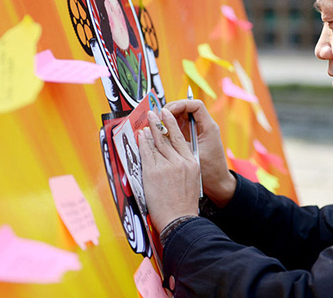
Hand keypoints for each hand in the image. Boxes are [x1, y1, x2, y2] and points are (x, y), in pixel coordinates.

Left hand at [138, 109, 200, 232]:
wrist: (180, 220)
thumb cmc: (184, 204)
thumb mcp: (192, 180)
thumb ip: (184, 165)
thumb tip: (174, 154)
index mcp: (192, 162)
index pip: (180, 138)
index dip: (172, 125)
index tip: (167, 115)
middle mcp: (180, 161)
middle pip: (167, 137)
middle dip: (159, 122)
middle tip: (153, 112)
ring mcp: (167, 166)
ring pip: (156, 143)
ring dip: (150, 130)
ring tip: (146, 121)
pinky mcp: (153, 172)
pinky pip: (146, 153)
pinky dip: (143, 143)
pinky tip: (141, 137)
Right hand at [163, 100, 235, 207]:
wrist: (217, 184)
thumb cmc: (209, 171)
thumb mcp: (192, 156)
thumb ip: (177, 143)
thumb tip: (160, 133)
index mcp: (209, 127)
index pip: (196, 106)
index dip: (181, 104)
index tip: (167, 111)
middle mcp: (203, 126)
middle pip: (186, 108)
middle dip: (170, 110)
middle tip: (157, 117)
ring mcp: (197, 131)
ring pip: (181, 117)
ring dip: (168, 118)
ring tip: (155, 124)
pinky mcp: (191, 138)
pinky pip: (179, 127)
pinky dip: (169, 127)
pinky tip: (159, 132)